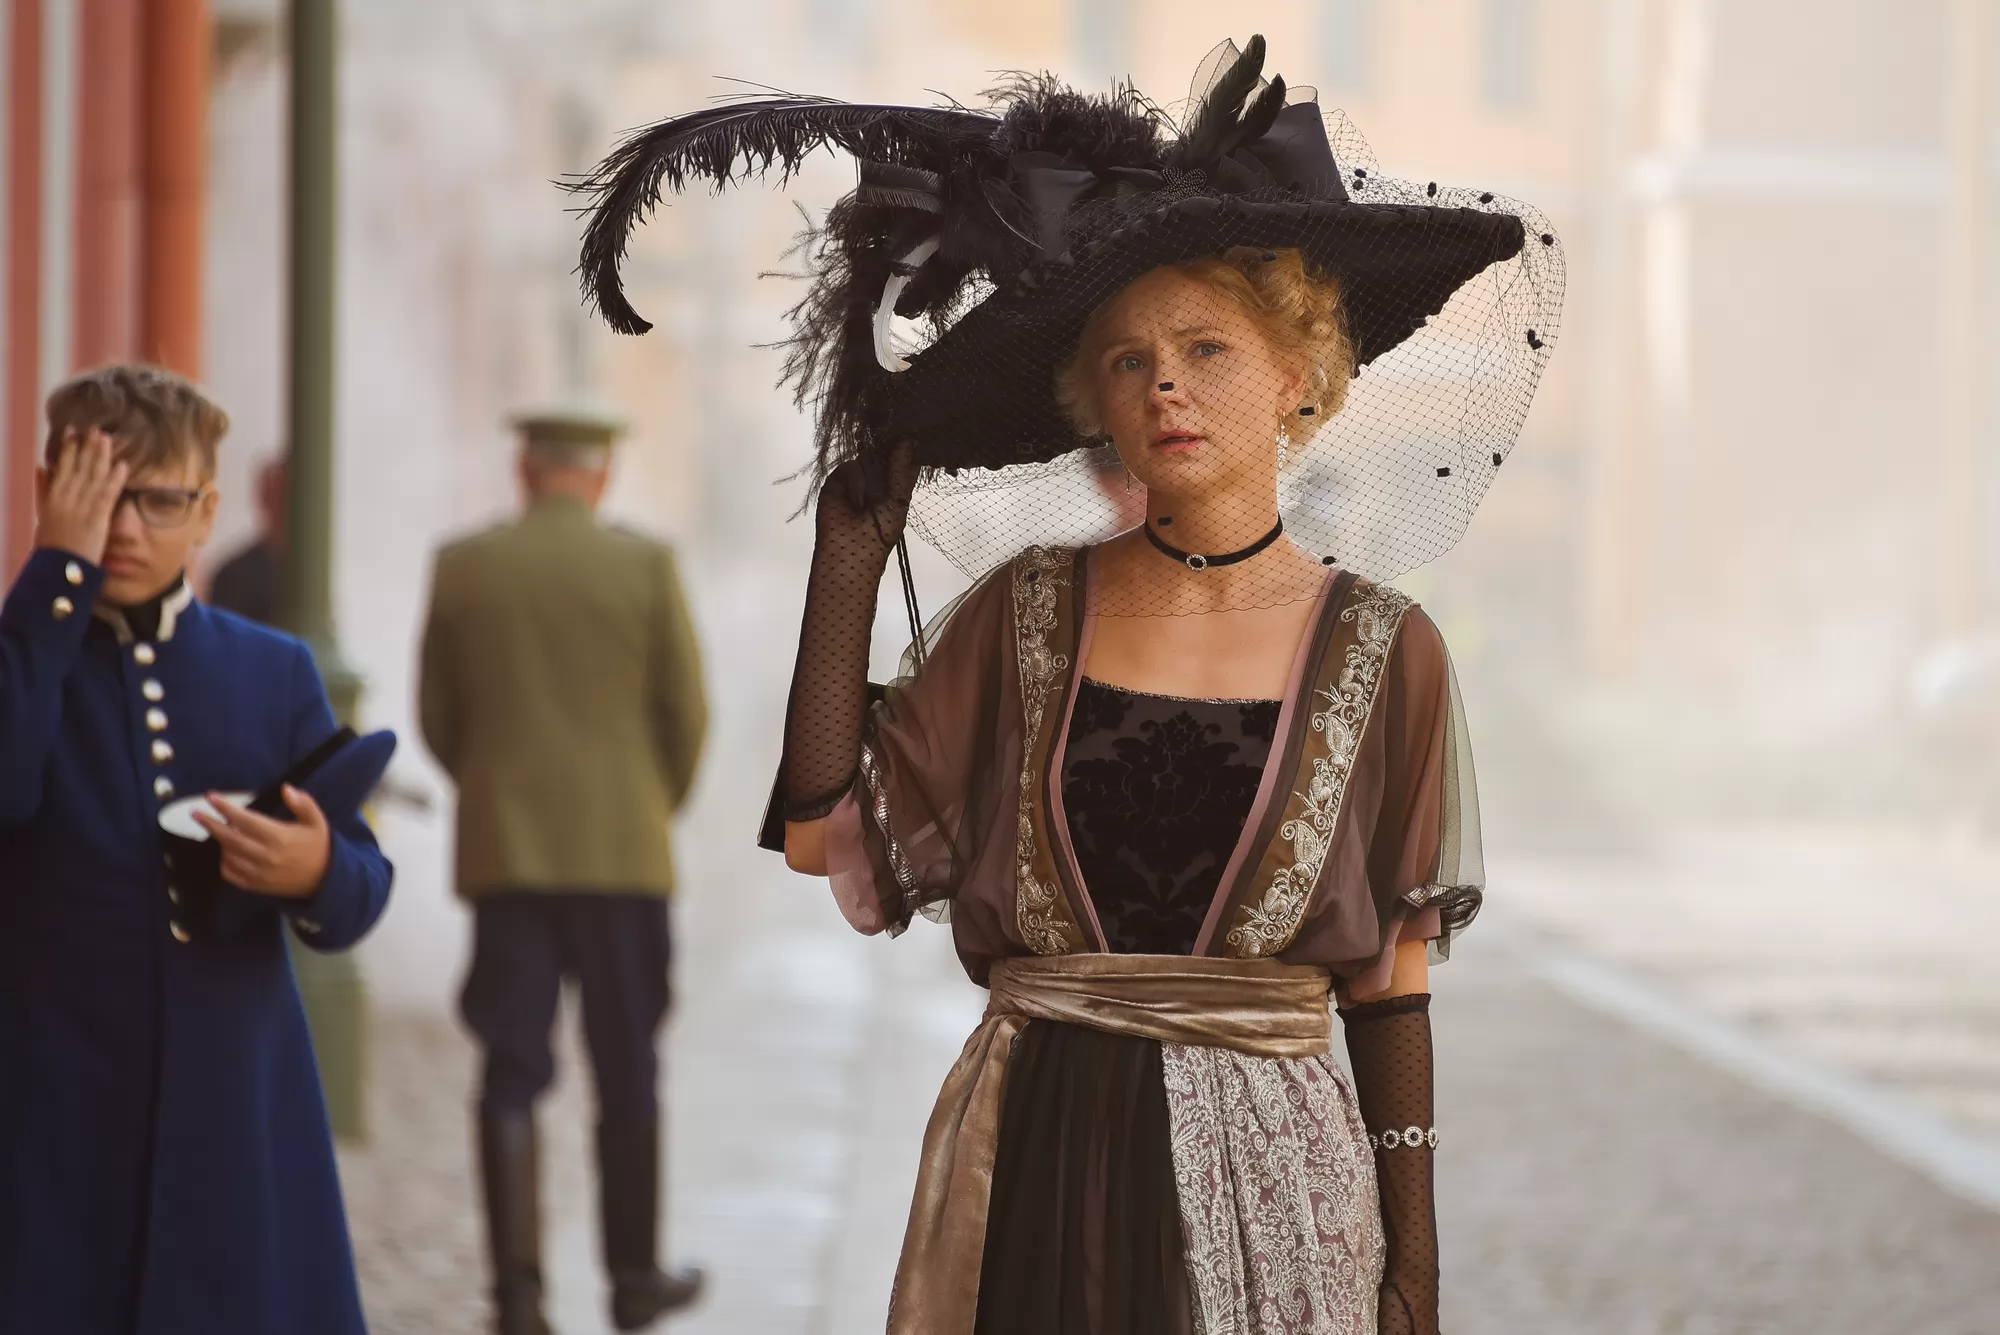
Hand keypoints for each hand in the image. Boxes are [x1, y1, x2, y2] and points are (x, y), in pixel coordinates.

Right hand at [34, 428, 128, 564]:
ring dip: (101, 456)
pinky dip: (115, 480)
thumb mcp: (43, 513)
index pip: (62, 467)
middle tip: (95, 428)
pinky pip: (107, 495)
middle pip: (78, 468)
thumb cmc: (52, 544)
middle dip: (86, 446)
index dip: (69, 448)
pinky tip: (123, 466)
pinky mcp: (95, 519)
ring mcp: (80, 508)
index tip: (73, 430)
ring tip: (108, 438)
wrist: (58, 567)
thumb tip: (41, 467)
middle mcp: (65, 499)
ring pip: (92, 477)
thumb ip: (43, 489)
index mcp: (53, 497)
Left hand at [193, 785, 333, 897]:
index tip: (211, 797)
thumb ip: (303, 803)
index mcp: (280, 837)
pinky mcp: (256, 885)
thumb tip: (286, 788)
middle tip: (196, 813)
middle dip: (210, 824)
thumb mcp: (317, 821)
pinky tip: (228, 852)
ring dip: (221, 841)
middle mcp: (266, 856)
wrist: (324, 880)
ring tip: (221, 830)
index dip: (226, 808)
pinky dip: (224, 862)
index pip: (246, 820)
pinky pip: (230, 873)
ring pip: (228, 855)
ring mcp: (259, 873)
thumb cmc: (318, 846)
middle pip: (230, 838)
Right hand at [818, 440, 919, 556]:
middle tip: (891, 452)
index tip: (912, 433)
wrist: (850, 550)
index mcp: (895, 486)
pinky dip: (855, 481)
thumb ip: (901, 469)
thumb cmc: (882, 531)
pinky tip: (856, 501)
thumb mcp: (899, 499)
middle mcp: (876, 479)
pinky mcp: (837, 480)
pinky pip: (850, 466)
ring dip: (871, 475)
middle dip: (887, 452)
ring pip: (866, 457)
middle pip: (883, 452)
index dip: (907, 447)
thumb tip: (908, 440)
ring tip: (869, 501)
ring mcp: (857, 479)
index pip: (902, 459)